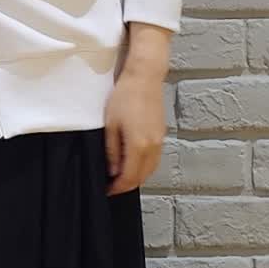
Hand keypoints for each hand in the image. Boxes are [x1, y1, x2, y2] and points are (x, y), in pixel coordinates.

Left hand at [104, 68, 166, 194]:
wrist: (145, 77)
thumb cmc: (124, 97)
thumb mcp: (110, 125)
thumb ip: (112, 151)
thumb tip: (113, 171)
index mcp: (139, 146)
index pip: (129, 177)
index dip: (117, 188)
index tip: (107, 190)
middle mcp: (153, 146)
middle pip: (142, 177)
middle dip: (127, 185)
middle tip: (112, 186)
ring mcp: (160, 140)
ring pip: (151, 169)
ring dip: (137, 177)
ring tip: (121, 176)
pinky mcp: (161, 134)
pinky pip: (155, 159)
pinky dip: (145, 167)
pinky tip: (134, 163)